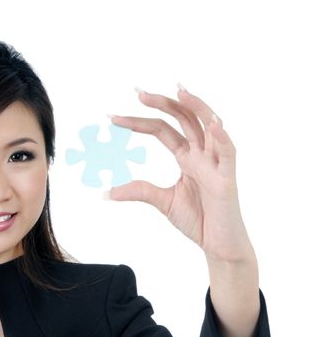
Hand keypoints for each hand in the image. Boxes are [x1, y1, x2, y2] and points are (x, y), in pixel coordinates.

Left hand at [109, 85, 252, 261]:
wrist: (219, 245)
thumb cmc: (199, 220)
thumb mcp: (162, 201)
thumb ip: (139, 191)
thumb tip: (107, 192)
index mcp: (186, 157)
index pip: (161, 130)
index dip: (139, 122)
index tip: (113, 118)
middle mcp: (201, 154)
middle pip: (183, 119)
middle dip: (162, 104)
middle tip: (138, 92)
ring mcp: (216, 163)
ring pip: (209, 126)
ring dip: (196, 107)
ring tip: (179, 90)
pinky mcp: (228, 178)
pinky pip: (228, 152)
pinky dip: (222, 137)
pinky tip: (213, 123)